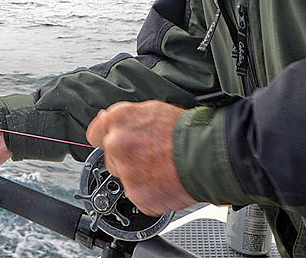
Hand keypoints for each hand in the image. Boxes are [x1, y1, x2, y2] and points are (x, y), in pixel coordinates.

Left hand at [86, 100, 194, 214]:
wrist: (209, 156)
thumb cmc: (187, 131)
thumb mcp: (153, 109)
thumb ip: (126, 119)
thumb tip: (108, 121)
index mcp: (119, 119)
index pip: (95, 134)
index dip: (107, 139)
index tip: (115, 144)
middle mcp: (117, 143)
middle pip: (111, 157)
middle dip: (127, 158)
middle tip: (151, 156)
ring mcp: (125, 170)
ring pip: (124, 177)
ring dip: (138, 176)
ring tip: (162, 169)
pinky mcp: (136, 194)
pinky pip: (138, 195)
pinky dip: (150, 193)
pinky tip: (165, 181)